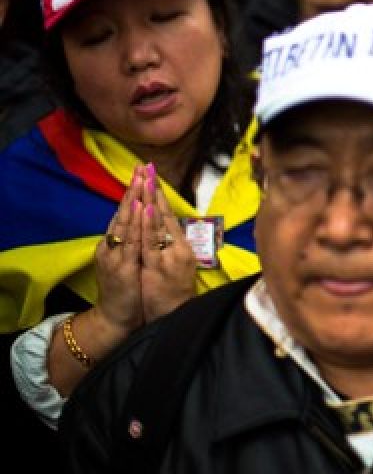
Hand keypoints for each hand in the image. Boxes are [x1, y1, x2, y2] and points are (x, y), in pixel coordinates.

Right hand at [93, 166, 146, 334]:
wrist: (115, 317)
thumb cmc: (127, 288)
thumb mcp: (131, 259)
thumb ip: (136, 240)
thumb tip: (147, 221)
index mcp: (116, 242)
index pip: (127, 211)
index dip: (135, 191)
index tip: (143, 170)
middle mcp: (113, 245)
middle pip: (124, 212)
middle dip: (134, 188)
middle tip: (141, 167)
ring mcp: (116, 255)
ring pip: (126, 223)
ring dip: (134, 200)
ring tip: (140, 180)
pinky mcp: (121, 267)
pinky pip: (130, 241)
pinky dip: (136, 224)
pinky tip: (141, 208)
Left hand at [139, 180, 196, 322]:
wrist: (173, 318)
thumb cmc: (172, 294)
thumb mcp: (174, 267)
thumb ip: (171, 247)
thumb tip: (167, 231)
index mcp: (179, 246)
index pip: (167, 214)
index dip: (159, 194)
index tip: (151, 174)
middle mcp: (177, 247)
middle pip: (164, 213)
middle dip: (154, 189)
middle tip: (147, 166)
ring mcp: (169, 255)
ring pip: (159, 223)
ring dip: (152, 199)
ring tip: (146, 179)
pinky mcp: (160, 265)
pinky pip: (153, 241)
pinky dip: (151, 223)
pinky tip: (148, 208)